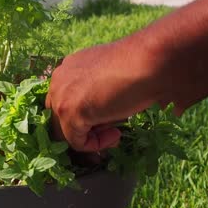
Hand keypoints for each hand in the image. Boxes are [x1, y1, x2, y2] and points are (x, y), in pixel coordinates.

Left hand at [45, 40, 167, 151]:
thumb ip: (94, 95)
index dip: (84, 118)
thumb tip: (95, 118)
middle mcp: (58, 80)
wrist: (148, 63)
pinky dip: (96, 145)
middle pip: (60, 119)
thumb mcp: (108, 81)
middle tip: (111, 131)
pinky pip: (76, 142)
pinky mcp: (68, 111)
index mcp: (68, 69)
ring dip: (91, 138)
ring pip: (66, 132)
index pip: (64, 103)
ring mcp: (60, 95)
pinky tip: (115, 134)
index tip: (106, 124)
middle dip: (85, 130)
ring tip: (115, 132)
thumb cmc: (137, 68)